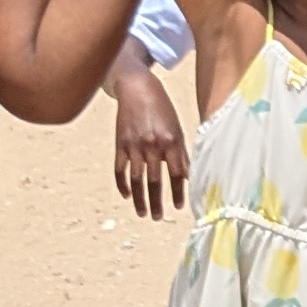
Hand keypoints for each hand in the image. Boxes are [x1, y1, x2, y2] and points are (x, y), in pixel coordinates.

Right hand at [108, 62, 188, 218]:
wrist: (137, 88)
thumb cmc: (162, 109)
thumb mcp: (176, 127)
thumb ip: (181, 152)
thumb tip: (187, 177)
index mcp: (171, 140)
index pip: (176, 173)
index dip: (178, 192)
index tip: (179, 207)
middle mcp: (153, 145)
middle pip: (155, 180)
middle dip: (158, 202)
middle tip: (159, 218)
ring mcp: (134, 145)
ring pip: (136, 179)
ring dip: (139, 200)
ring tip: (143, 214)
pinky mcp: (120, 144)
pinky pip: (119, 169)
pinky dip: (122, 184)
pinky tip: (126, 195)